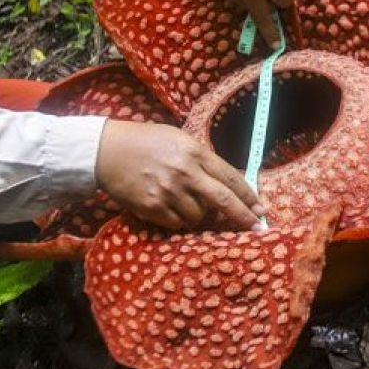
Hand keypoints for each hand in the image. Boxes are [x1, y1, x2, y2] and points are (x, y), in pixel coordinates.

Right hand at [95, 119, 266, 230]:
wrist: (107, 151)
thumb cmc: (146, 141)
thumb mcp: (179, 139)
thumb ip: (202, 159)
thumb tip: (228, 181)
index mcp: (195, 152)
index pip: (230, 177)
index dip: (249, 195)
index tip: (261, 208)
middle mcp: (185, 173)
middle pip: (223, 201)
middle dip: (244, 216)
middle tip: (257, 228)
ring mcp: (169, 192)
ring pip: (199, 216)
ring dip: (199, 214)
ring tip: (185, 200)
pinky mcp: (153, 208)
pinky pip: (178, 224)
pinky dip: (179, 220)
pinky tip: (170, 207)